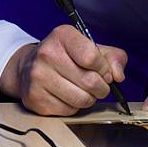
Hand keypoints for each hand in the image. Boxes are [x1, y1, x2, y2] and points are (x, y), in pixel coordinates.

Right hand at [0, 27, 126, 115]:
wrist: (28, 66)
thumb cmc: (66, 56)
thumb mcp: (91, 47)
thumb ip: (113, 57)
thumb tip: (119, 75)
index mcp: (62, 36)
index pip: (92, 57)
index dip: (103, 68)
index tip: (102, 71)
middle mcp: (46, 54)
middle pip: (90, 82)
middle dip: (101, 87)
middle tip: (97, 85)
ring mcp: (38, 77)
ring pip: (81, 100)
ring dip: (89, 98)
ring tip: (83, 90)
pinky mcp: (35, 98)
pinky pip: (68, 111)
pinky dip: (74, 107)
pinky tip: (68, 96)